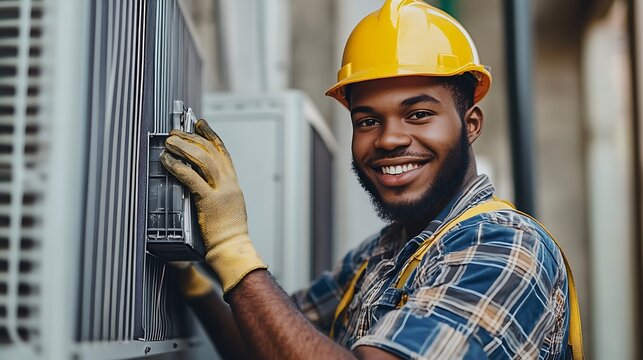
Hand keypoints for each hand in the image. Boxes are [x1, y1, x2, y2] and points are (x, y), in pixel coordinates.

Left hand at [161, 119, 266, 292]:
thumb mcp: (228, 207)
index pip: (223, 152)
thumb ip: (218, 192)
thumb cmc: (228, 233)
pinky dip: (177, 166)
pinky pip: (191, 178)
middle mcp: (229, 184)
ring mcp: (221, 192)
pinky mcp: (209, 201)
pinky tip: (167, 161)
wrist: (232, 248)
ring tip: (169, 142)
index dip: (211, 135)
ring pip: (202, 160)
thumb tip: (203, 181)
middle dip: (192, 138)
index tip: (200, 124)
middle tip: (175, 132)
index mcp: (233, 184)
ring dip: (183, 147)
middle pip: (211, 151)